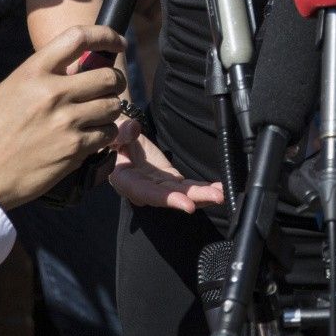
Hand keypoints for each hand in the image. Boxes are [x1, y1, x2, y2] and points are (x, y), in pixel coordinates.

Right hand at [0, 25, 127, 209]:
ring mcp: (66, 121)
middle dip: (115, 81)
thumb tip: (74, 63)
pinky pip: (108, 133)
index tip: (118, 42)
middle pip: (108, 76)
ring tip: (97, 115)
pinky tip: (91, 136)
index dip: (106, 35)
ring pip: (113, 106)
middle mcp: (52, 93)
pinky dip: (105, 134)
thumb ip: (40, 74)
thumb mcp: (9, 89)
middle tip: (111, 87)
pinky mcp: (75, 148)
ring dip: (111, 110)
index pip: (79, 38)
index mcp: (33, 72)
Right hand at [110, 117, 225, 212]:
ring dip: (203, 195)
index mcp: (126, 181)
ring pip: (182, 193)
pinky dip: (203, 188)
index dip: (168, 199)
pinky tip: (219, 188)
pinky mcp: (170, 180)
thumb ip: (121, 133)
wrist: (120, 140)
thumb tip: (132, 129)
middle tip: (216, 197)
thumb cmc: (112, 138)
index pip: (148, 193)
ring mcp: (158, 186)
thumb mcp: (112, 133)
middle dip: (194, 198)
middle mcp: (143, 189)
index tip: (188, 205)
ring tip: (223, 194)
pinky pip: (187, 186)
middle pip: (170, 196)